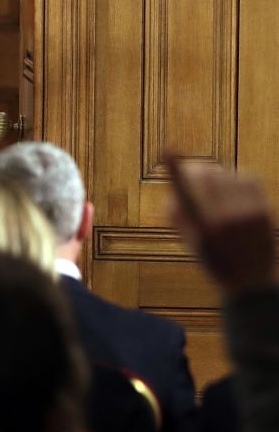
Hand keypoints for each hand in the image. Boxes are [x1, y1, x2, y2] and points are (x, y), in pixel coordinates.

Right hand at [167, 153, 275, 292]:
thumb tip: (171, 194)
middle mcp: (224, 219)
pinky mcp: (262, 210)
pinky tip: (232, 187)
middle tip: (191, 168)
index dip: (175, 169)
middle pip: (206, 176)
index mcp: (201, 229)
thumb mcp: (191, 244)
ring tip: (214, 189)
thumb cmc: (215, 263)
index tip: (168, 149)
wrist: (251, 282)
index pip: (185, 192)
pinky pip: (247, 178)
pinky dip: (237, 178)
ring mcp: (246, 214)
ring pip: (226, 176)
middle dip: (196, 170)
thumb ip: (179, 218)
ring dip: (216, 176)